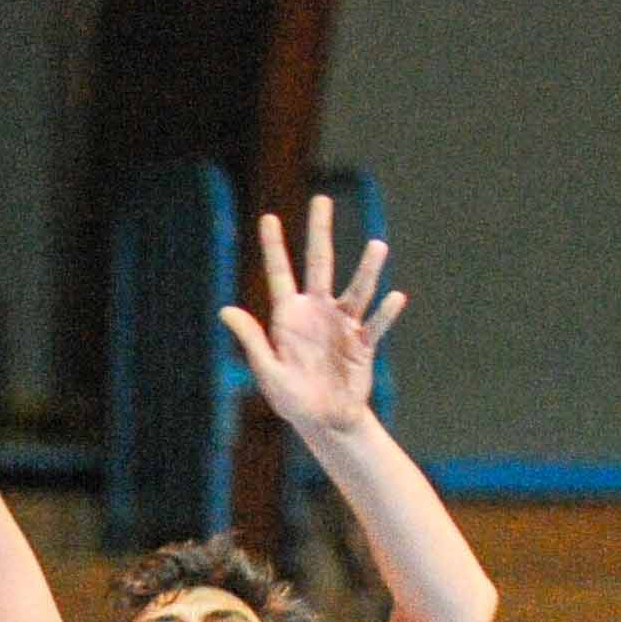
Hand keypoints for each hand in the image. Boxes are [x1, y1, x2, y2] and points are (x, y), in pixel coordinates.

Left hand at [221, 195, 405, 438]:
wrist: (324, 421)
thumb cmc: (291, 398)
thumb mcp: (267, 370)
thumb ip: (252, 339)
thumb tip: (226, 309)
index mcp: (289, 316)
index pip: (280, 273)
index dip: (273, 246)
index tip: (268, 217)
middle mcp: (317, 311)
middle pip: (320, 263)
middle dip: (319, 232)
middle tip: (322, 200)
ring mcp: (342, 324)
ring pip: (356, 289)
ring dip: (366, 269)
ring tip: (377, 246)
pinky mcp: (363, 343)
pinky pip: (375, 324)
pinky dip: (385, 313)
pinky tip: (395, 297)